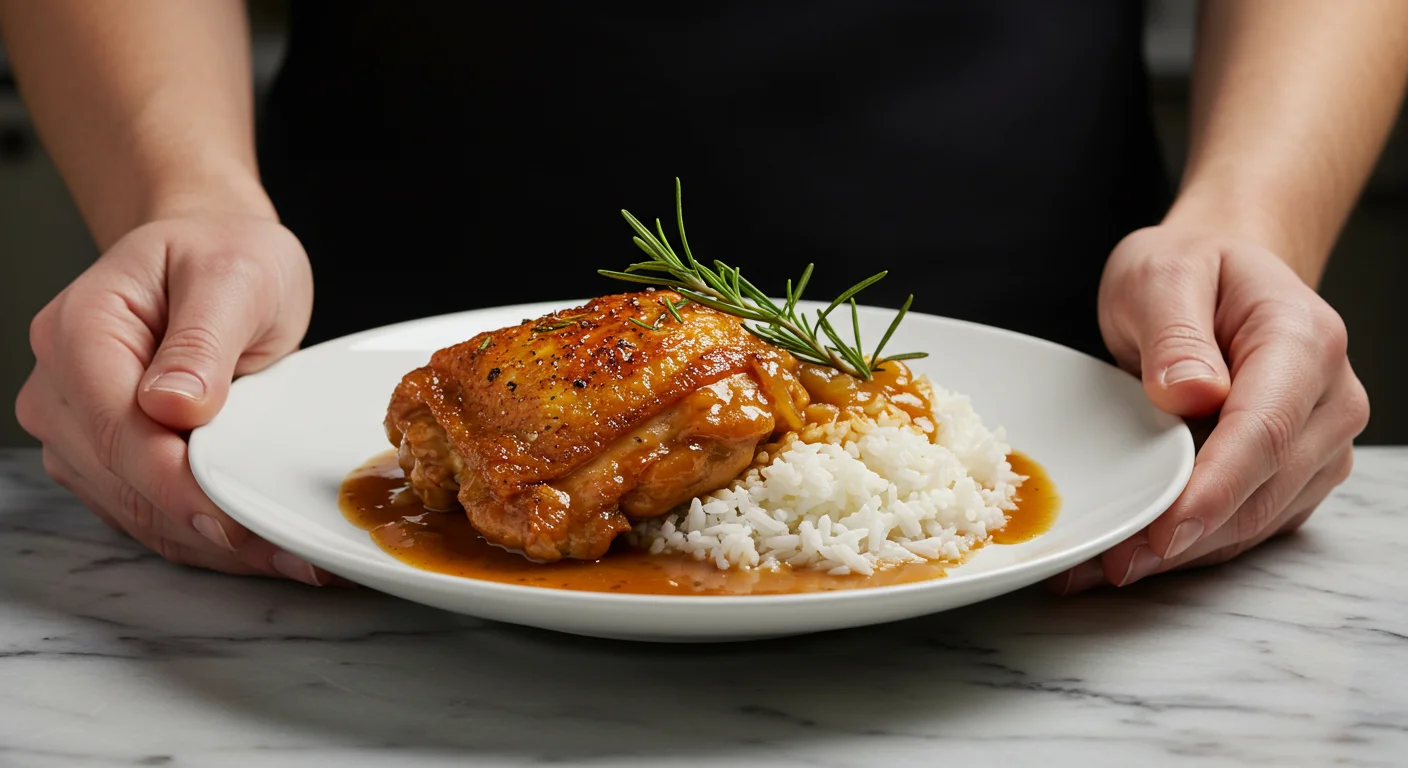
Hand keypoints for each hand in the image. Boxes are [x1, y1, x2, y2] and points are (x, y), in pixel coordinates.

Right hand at [14, 213, 328, 583]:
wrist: (209, 253)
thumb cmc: (222, 254)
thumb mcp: (233, 276)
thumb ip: (202, 339)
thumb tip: (172, 407)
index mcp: (81, 331)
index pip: (119, 430)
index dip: (178, 484)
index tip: (235, 519)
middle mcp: (63, 386)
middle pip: (123, 481)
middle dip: (207, 526)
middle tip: (291, 555)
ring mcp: (79, 429)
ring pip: (135, 511)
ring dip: (210, 544)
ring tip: (289, 557)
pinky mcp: (107, 459)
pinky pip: (149, 513)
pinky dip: (204, 536)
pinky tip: (261, 546)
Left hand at [1051, 226, 1368, 593]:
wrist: (1219, 276)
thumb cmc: (1190, 271)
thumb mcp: (1163, 274)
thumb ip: (1176, 332)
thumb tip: (1191, 393)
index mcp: (1305, 341)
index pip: (1266, 430)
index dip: (1216, 489)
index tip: (1165, 531)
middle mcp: (1328, 400)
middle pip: (1264, 490)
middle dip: (1187, 538)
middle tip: (1109, 564)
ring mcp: (1317, 445)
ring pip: (1254, 522)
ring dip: (1181, 555)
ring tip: (1101, 568)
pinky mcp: (1292, 478)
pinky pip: (1242, 526)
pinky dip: (1187, 548)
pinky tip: (1128, 556)